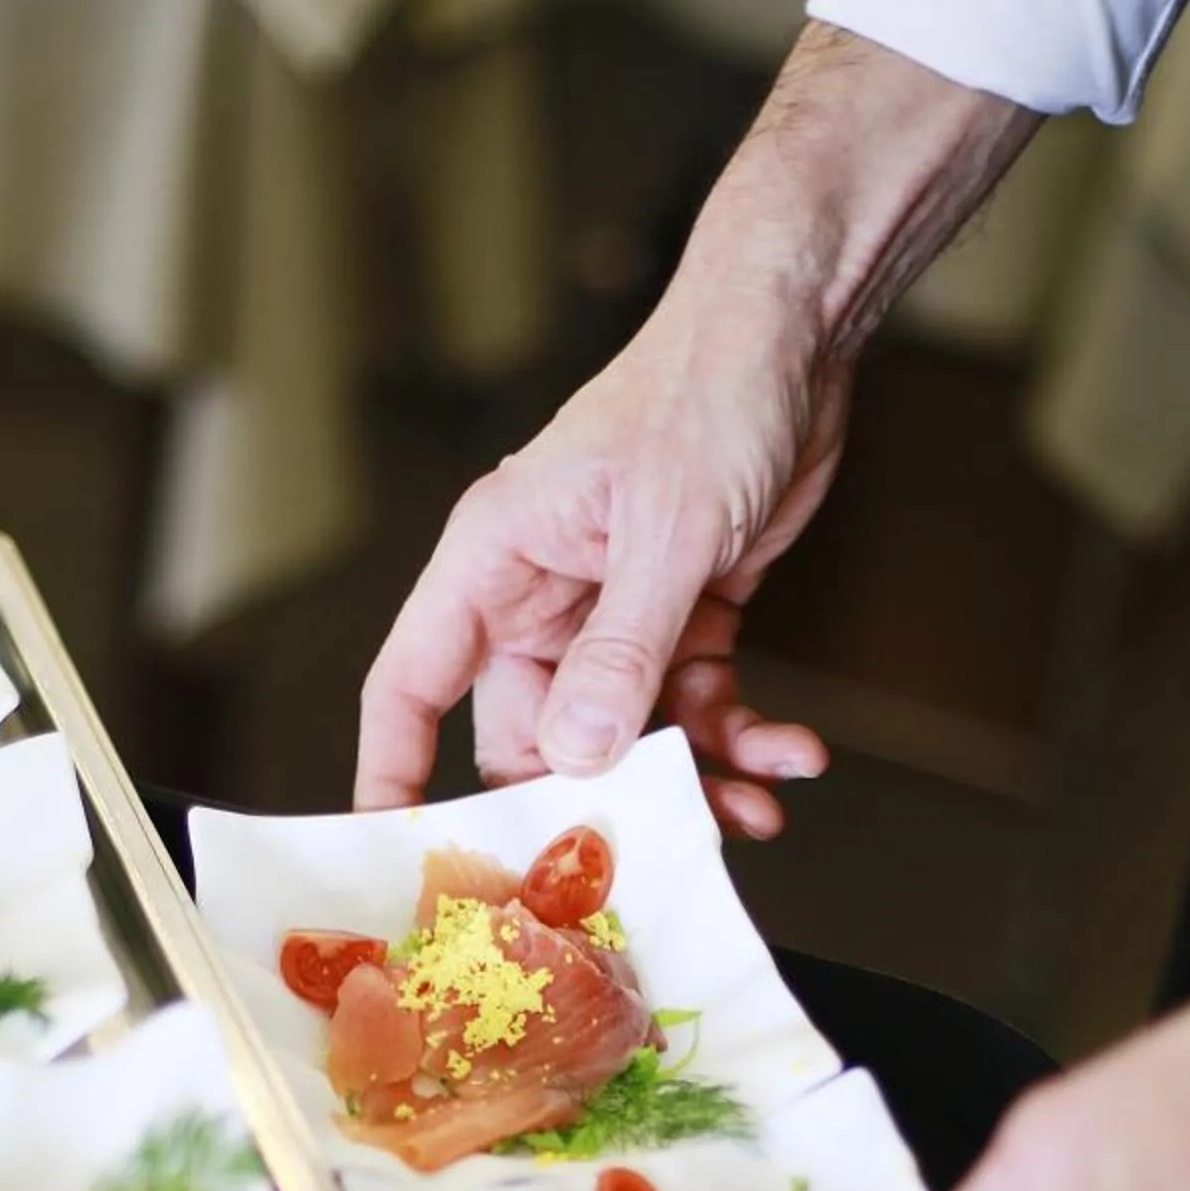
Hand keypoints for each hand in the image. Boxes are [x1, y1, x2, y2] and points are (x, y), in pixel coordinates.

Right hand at [357, 287, 846, 838]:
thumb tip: (578, 752)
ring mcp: (610, 612)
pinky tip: (788, 754)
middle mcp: (541, 595)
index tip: (397, 855)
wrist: (796, 335)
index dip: (393, 774)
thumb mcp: (666, 529)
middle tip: (647, 852)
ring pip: (624, 737)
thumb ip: (621, 650)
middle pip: (532, 738)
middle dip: (594, 800)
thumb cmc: (706, 389)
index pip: (410, 685)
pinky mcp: (680, 616)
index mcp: (495, 561)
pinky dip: (739, 738)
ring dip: (690, 779)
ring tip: (752, 807)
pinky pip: (692, 705)